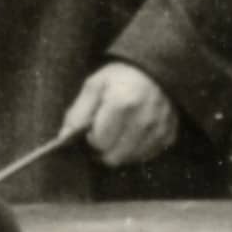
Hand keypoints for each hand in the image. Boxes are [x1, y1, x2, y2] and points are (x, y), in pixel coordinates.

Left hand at [61, 60, 180, 173]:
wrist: (155, 71)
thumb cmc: (119, 77)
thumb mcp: (93, 86)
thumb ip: (77, 113)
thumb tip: (63, 138)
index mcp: (121, 105)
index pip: (99, 142)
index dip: (90, 139)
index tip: (89, 130)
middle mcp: (143, 121)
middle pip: (114, 157)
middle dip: (102, 150)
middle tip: (100, 136)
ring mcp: (159, 130)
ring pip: (130, 160)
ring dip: (118, 152)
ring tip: (116, 133)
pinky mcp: (169, 136)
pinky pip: (146, 156)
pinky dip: (135, 151)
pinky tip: (131, 135)